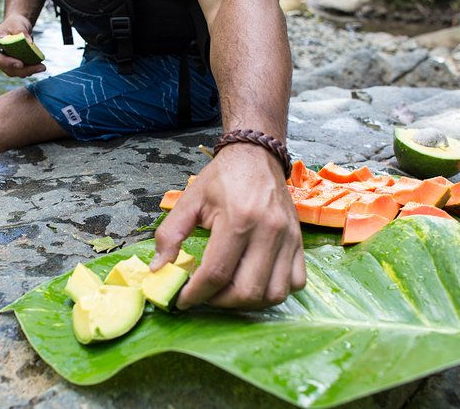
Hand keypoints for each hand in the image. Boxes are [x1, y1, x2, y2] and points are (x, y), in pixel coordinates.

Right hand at [0, 13, 45, 77]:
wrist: (18, 27)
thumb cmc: (14, 23)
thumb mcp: (17, 24)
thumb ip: (21, 32)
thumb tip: (30, 44)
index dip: (6, 63)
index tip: (20, 64)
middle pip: (7, 69)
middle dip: (24, 70)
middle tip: (40, 67)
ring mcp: (6, 63)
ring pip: (16, 72)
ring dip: (29, 71)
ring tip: (42, 67)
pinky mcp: (15, 66)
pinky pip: (22, 72)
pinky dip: (31, 70)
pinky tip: (39, 66)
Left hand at [152, 143, 305, 309]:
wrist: (256, 156)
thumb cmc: (221, 178)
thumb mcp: (189, 200)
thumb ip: (170, 235)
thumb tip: (159, 269)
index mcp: (238, 219)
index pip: (216, 273)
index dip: (196, 294)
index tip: (182, 300)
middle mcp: (268, 231)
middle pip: (247, 290)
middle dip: (220, 302)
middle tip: (204, 296)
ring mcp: (289, 238)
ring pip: (273, 294)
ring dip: (247, 302)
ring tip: (227, 292)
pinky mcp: (300, 242)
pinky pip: (295, 283)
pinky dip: (274, 292)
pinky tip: (254, 283)